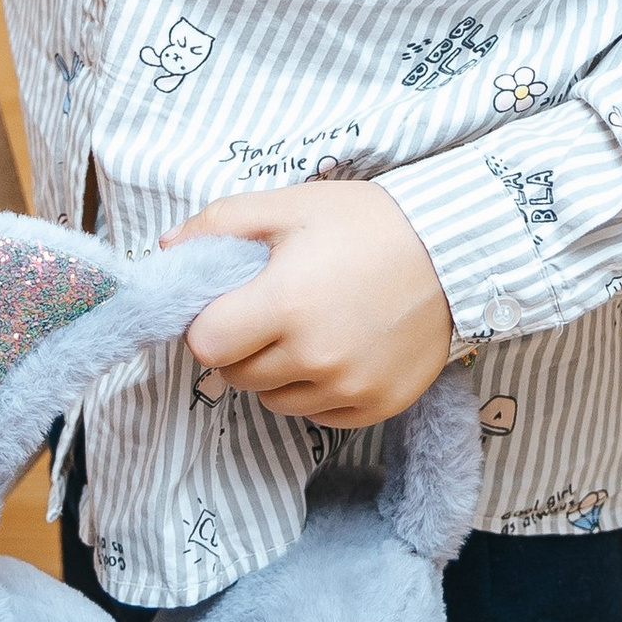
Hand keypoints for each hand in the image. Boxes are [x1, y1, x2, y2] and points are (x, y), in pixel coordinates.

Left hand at [169, 182, 453, 429]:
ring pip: (274, 400)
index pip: (206, 345)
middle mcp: (315, 356)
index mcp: (285, 304)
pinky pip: (317, 416)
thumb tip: (167, 251)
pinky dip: (316, 391)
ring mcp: (349, 388)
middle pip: (237, 376)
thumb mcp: (290, 206)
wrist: (455, 251)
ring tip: (309, 329)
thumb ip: (220, 225)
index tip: (230, 306)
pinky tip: (338, 351)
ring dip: (277, 373)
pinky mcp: (377, 407)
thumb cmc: (368, 223)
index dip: (210, 324)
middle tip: (272, 311)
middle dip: (242, 346)